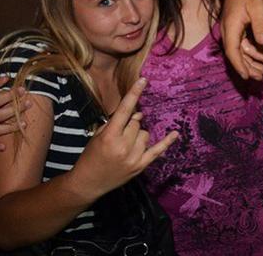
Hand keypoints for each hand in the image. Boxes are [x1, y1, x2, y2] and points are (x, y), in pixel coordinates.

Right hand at [70, 78, 177, 199]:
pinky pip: (157, 151)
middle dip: (129, 125)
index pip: (124, 109)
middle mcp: (123, 146)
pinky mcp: (140, 166)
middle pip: (137, 123)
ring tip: (125, 145)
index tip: (143, 80)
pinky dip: (166, 142)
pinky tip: (175, 133)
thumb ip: (117, 123)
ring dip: (138, 135)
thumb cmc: (90, 156)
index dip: (134, 93)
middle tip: (120, 134)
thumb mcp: (98, 136)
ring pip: (145, 134)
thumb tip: (138, 114)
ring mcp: (133, 157)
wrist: (87, 183)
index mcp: (110, 136)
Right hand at [222, 0, 262, 79]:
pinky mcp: (236, 28)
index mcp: (230, 26)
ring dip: (250, 61)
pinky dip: (252, 52)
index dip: (239, 65)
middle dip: (247, 67)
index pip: (232, 51)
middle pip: (235, 54)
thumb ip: (259, 25)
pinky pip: (242, 44)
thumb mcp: (257, 7)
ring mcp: (231, 29)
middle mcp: (228, 30)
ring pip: (239, 51)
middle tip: (260, 78)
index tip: (247, 76)